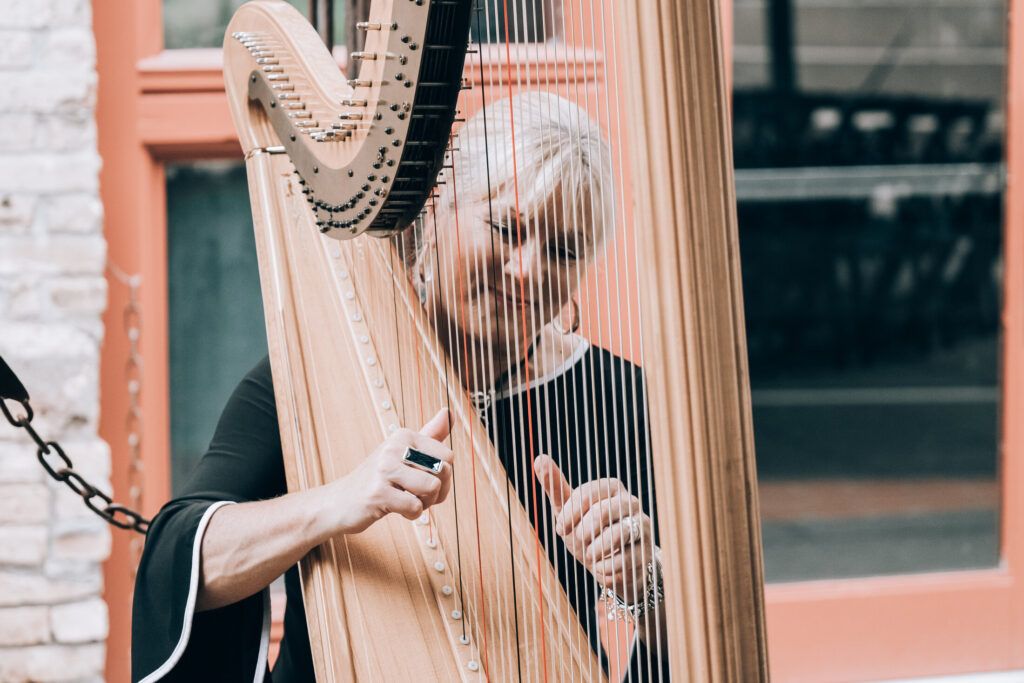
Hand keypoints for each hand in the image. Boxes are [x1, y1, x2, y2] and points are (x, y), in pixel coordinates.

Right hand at [328, 408, 452, 534]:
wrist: (340, 501)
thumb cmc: (378, 479)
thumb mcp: (404, 453)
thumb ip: (429, 434)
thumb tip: (448, 411)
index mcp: (404, 435)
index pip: (448, 456)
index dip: (444, 476)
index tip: (424, 480)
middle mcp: (394, 447)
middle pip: (443, 471)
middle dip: (437, 491)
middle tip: (416, 494)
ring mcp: (384, 469)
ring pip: (432, 488)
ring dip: (424, 503)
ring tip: (407, 501)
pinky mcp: (378, 493)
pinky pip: (415, 507)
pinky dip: (411, 514)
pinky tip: (397, 509)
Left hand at [535, 454, 653, 601]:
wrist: (614, 565)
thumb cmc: (590, 532)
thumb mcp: (569, 511)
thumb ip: (556, 487)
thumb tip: (539, 458)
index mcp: (611, 487)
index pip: (586, 494)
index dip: (569, 514)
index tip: (561, 528)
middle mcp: (630, 503)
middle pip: (602, 512)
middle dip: (583, 532)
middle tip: (578, 540)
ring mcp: (641, 526)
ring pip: (617, 535)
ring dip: (594, 550)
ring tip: (590, 554)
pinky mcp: (645, 551)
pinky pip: (623, 560)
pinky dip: (604, 568)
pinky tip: (601, 566)